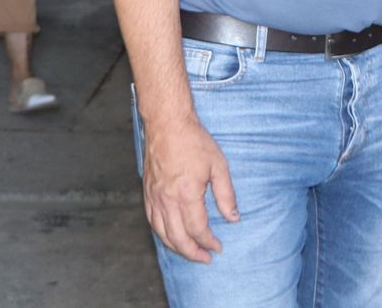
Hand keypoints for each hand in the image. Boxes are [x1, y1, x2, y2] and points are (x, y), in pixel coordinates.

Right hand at [142, 118, 238, 264]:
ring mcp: (154, 197)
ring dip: (176, 247)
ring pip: (162, 233)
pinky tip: (170, 236)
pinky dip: (162, 233)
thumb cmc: (194, 141)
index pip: (197, 229)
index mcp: (186, 195)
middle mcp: (167, 200)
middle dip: (193, 252)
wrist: (167, 123)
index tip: (218, 247)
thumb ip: (226, 195)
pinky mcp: (147, 192)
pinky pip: (152, 221)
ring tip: (190, 252)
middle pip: (178, 238)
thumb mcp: (219, 166)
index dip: (209, 242)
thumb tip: (233, 218)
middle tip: (206, 258)